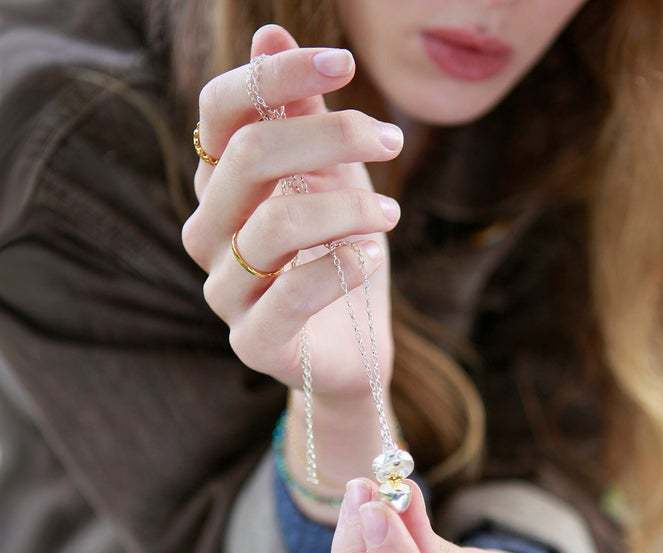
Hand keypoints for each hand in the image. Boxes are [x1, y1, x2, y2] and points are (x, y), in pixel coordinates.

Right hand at [181, 24, 403, 399]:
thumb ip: (301, 118)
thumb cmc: (340, 258)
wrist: (352, 349)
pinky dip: (341, 267)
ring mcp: (224, 290)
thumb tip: (268, 30)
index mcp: (221, 187)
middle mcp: (209, 232)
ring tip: (392, 216)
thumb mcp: (331, 181)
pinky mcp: (252, 341)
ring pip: (274, 223)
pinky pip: (290, 294)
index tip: (345, 63)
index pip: (222, 112)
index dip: (277, 77)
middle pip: (250, 156)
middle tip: (392, 140)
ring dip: (349, 208)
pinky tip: (370, 257)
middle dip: (332, 135)